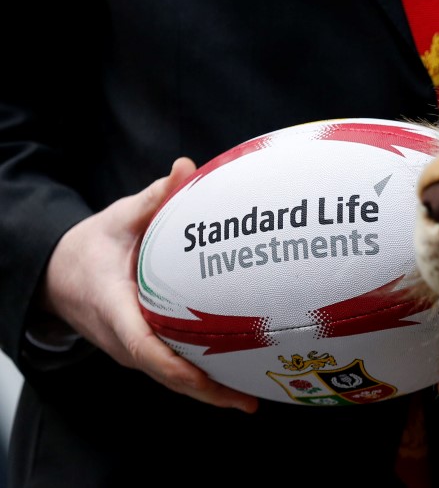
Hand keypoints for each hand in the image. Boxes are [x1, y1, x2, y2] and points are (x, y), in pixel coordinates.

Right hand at [42, 157, 258, 412]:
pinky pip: (171, 369)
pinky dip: (199, 379)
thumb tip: (186, 168)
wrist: (58, 276)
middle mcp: (123, 339)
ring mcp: (132, 349)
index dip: (177, 367)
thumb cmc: (89, 248)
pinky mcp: (141, 349)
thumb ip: (153, 198)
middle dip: (205, 392)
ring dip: (206, 392)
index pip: (145, 348)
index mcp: (114, 309)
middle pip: (166, 375)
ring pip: (170, 378)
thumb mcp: (118, 219)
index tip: (209, 380)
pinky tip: (233, 379)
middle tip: (248, 401)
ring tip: (249, 398)